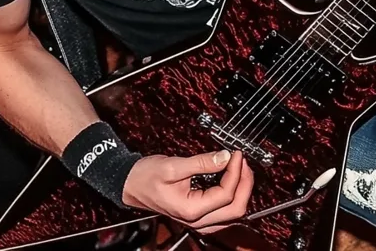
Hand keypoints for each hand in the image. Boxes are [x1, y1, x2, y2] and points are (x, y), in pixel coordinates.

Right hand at [122, 149, 252, 233]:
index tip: (235, 154)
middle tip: (242, 161)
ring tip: (239, 168)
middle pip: (236, 209)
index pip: (226, 194)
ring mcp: (199, 220)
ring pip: (232, 212)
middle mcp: (197, 220)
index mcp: (191, 210)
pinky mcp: (199, 215)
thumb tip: (225, 156)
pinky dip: (232, 195)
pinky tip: (231, 178)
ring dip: (241, 190)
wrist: (131, 184)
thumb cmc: (146, 177)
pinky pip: (224, 211)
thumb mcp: (174, 166)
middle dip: (244, 183)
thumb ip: (202, 162)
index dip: (235, 171)